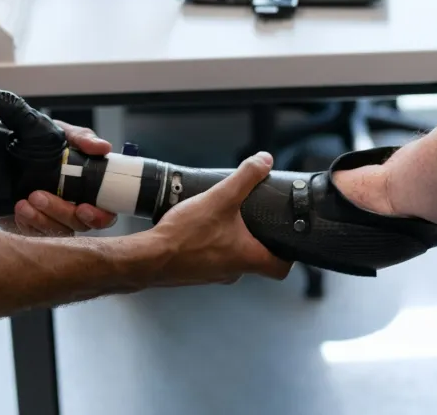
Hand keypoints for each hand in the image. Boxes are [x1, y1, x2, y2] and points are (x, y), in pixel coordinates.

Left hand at [9, 121, 117, 236]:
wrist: (15, 148)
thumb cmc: (48, 143)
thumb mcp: (65, 134)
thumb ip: (83, 138)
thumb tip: (102, 147)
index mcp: (91, 191)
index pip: (104, 215)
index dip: (98, 217)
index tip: (84, 208)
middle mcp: (76, 209)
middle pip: (78, 224)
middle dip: (60, 212)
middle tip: (39, 196)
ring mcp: (55, 220)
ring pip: (56, 231)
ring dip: (40, 220)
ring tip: (24, 204)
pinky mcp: (35, 226)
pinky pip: (35, 234)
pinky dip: (27, 223)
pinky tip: (19, 210)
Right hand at [138, 152, 292, 285]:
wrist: (148, 259)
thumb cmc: (185, 236)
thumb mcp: (219, 199)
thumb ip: (244, 178)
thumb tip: (264, 161)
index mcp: (247, 259)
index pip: (280, 268)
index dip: (287, 255)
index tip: (285, 241)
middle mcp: (233, 272)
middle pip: (254, 260)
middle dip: (253, 240)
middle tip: (250, 220)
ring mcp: (212, 275)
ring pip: (229, 258)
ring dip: (228, 242)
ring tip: (218, 221)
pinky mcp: (194, 274)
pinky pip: (208, 260)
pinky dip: (206, 246)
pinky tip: (194, 231)